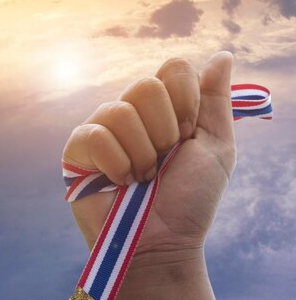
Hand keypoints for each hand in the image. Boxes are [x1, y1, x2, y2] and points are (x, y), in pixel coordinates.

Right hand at [62, 51, 236, 264]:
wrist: (161, 244)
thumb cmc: (189, 203)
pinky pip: (94, 134)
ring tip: (141, 180)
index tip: (187, 138)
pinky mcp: (77, 152)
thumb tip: (222, 55)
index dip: (185, 102)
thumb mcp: (216, 149)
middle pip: (145, 85)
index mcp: (164, 110)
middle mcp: (132, 115)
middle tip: (163, 162)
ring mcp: (102, 131)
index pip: (172, 69)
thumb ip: (217, 102)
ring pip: (120, 110)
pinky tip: (119, 184)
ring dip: (141, 154)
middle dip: (164, 132)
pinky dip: (116, 164)